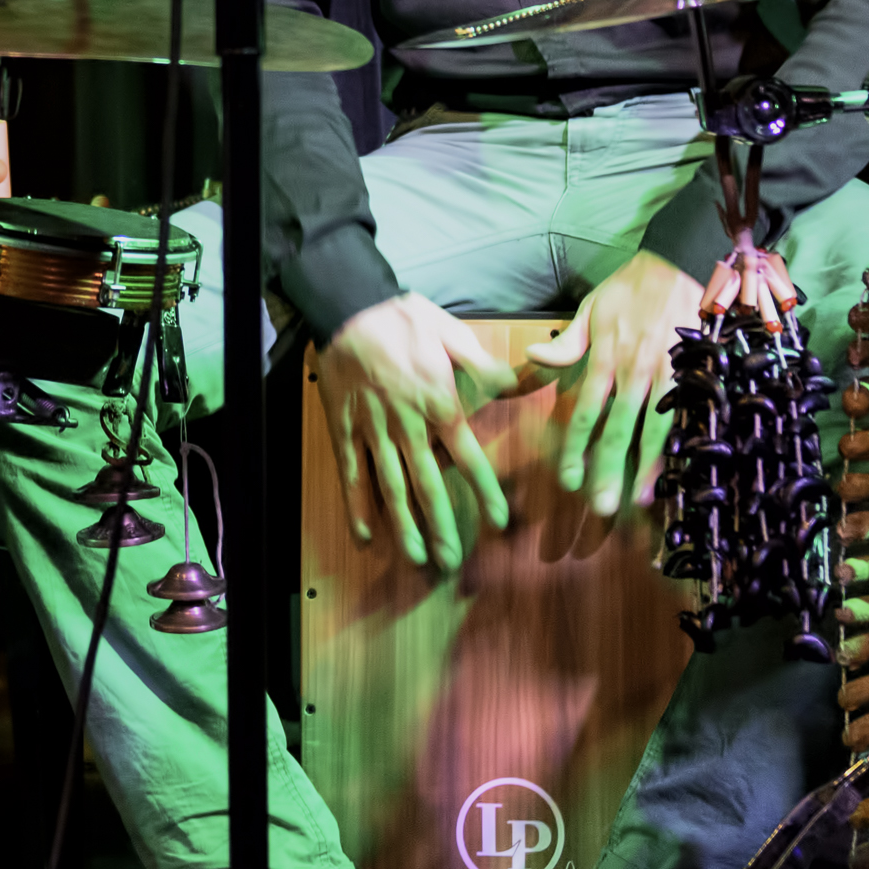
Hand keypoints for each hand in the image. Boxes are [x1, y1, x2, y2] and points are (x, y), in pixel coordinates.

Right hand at [318, 293, 516, 570]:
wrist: (349, 307)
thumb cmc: (403, 319)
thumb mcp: (452, 335)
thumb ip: (485, 367)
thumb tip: (522, 383)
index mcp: (438, 403)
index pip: (468, 456)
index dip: (484, 490)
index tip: (499, 522)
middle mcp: (408, 425)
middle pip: (427, 484)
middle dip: (441, 525)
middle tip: (451, 561)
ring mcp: (373, 430)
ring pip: (390, 486)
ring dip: (403, 525)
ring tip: (415, 557)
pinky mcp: (346, 429)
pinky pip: (352, 473)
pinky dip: (357, 505)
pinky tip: (366, 534)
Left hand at [525, 250, 704, 516]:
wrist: (678, 264)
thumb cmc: (629, 289)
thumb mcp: (590, 309)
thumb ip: (566, 343)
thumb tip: (532, 357)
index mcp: (605, 357)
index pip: (586, 412)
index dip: (576, 448)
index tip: (569, 480)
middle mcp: (635, 370)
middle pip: (619, 429)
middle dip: (609, 470)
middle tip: (601, 506)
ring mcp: (667, 374)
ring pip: (655, 428)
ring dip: (647, 467)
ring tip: (640, 500)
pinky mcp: (693, 373)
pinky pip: (685, 415)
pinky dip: (680, 443)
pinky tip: (677, 468)